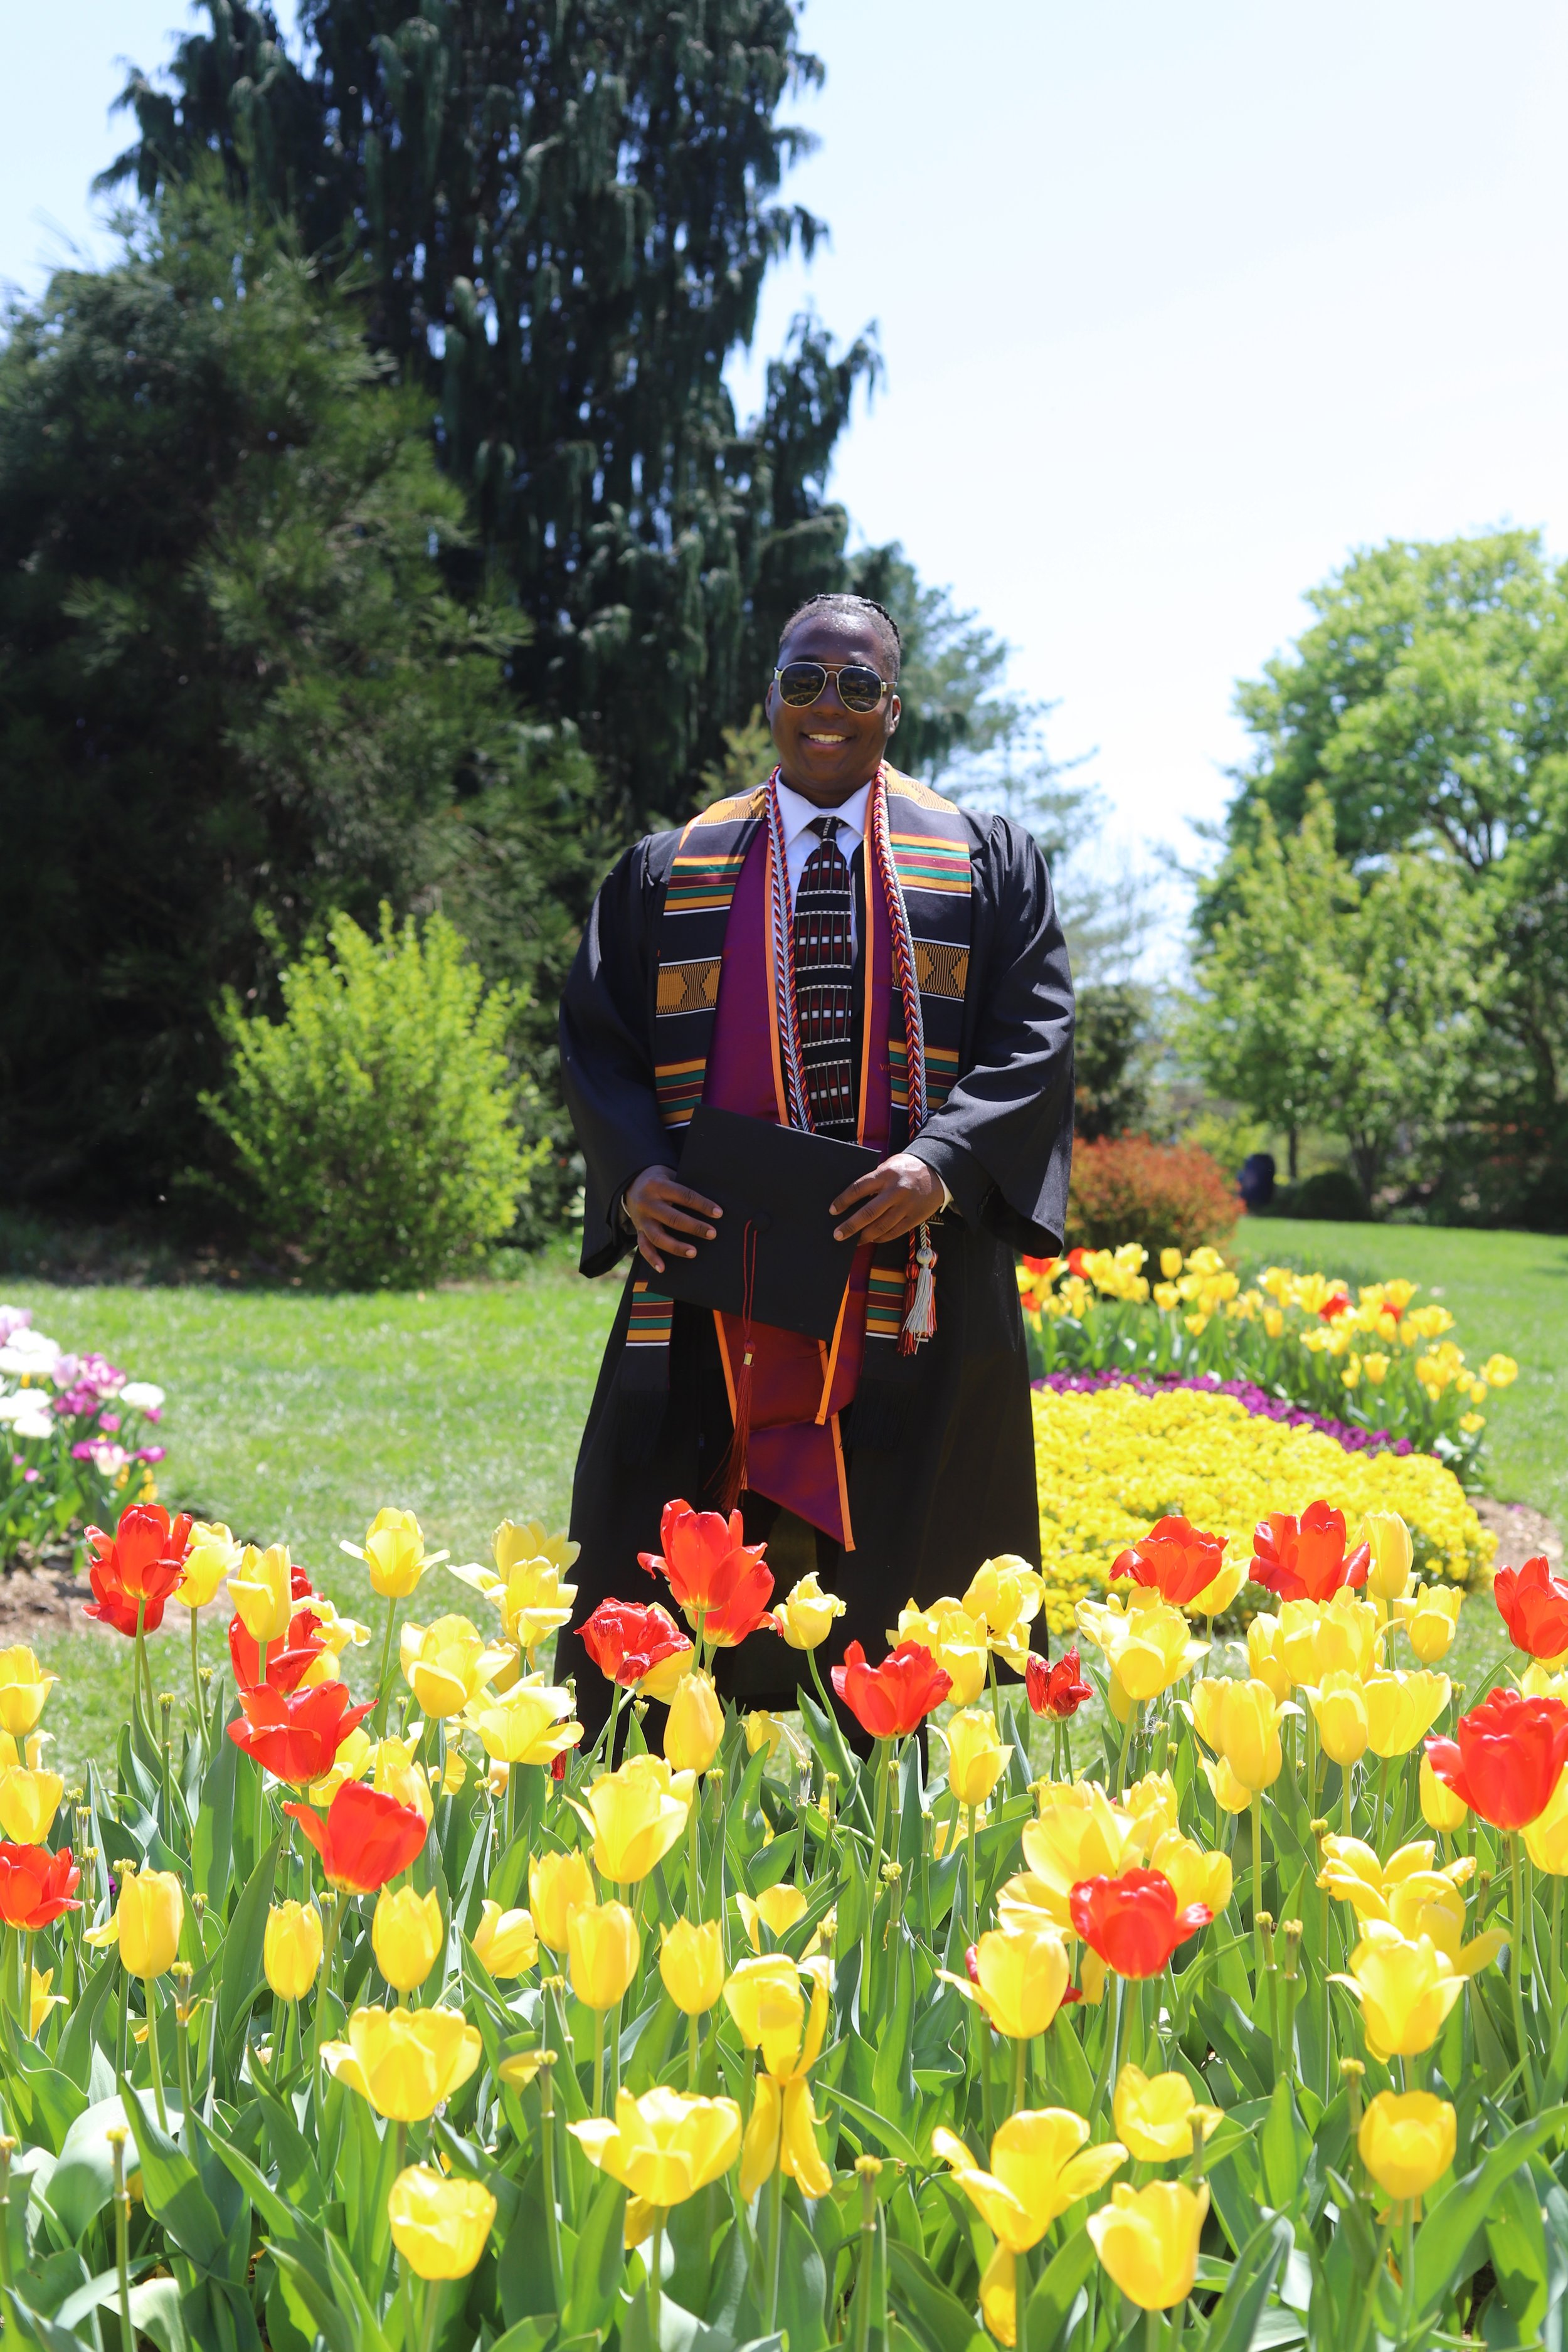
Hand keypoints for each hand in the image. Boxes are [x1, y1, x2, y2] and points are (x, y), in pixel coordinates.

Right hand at [624, 1165, 722, 1273]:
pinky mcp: (639, 1230)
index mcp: (658, 1185)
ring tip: (693, 1253)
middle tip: (712, 1234)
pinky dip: (652, 1259)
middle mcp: (648, 1203)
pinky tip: (663, 1268)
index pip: (684, 1196)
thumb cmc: (661, 1180)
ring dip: (676, 1247)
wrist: (632, 1184)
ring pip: (658, 1236)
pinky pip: (644, 1247)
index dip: (702, 1205)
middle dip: (694, 1227)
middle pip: (673, 1218)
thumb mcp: (670, 1176)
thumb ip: (685, 1187)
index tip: (718, 1213)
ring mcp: (642, 1219)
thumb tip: (711, 1203)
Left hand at [830, 1152, 944, 1244]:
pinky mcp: (914, 1218)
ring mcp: (906, 1207)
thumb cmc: (908, 1168)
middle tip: (838, 1235)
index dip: (843, 1201)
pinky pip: (894, 1232)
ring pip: (881, 1227)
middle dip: (850, 1226)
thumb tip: (853, 1197)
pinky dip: (881, 1238)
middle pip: (868, 1213)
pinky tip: (872, 1238)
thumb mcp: (889, 1165)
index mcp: (886, 1175)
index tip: (833, 1210)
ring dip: (864, 1236)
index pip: (859, 1189)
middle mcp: (895, 1191)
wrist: (938, 1172)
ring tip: (854, 1240)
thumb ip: (874, 1179)